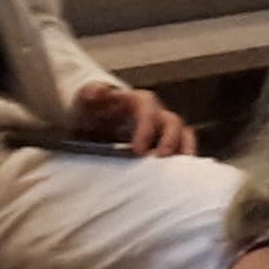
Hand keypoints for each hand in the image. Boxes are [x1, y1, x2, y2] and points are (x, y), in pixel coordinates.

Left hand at [69, 81, 197, 158]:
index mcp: (137, 101)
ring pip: (182, 135)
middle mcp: (155, 113)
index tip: (138, 150)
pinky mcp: (162, 144)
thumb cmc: (90, 111)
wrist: (90, 124)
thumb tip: (97, 92)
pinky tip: (177, 176)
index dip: (147, 129)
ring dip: (183, 151)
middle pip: (172, 122)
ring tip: (179, 170)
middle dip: (170, 140)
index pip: (148, 110)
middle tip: (161, 158)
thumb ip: (89, 93)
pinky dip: (181, 161)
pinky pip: (180, 149)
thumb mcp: (84, 100)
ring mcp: (161, 129)